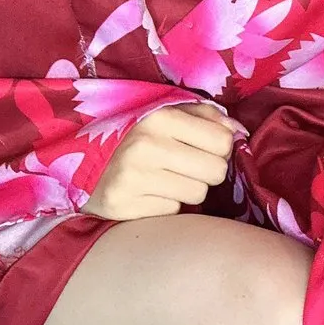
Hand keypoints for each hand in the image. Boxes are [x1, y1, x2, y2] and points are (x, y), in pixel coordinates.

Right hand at [82, 103, 240, 220]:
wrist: (82, 163)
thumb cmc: (135, 135)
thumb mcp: (165, 114)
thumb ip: (206, 117)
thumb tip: (240, 132)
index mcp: (159, 117)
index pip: (223, 141)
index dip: (219, 147)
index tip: (203, 148)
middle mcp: (146, 145)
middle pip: (216, 171)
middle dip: (206, 171)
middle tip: (184, 165)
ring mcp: (133, 178)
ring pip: (198, 195)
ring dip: (187, 189)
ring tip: (165, 178)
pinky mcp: (124, 206)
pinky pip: (173, 211)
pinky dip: (166, 204)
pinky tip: (149, 193)